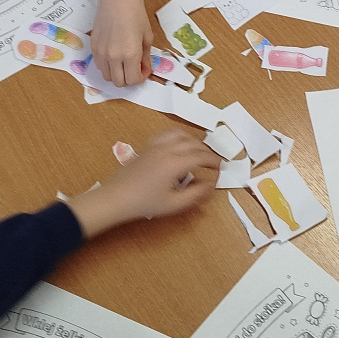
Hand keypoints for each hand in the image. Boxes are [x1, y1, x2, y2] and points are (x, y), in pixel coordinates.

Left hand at [67, 129, 218, 237]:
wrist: (116, 197)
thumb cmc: (145, 203)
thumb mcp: (174, 204)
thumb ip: (196, 193)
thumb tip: (211, 184)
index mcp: (175, 163)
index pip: (201, 157)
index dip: (214, 161)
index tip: (222, 167)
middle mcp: (167, 149)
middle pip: (193, 143)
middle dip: (206, 151)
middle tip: (213, 162)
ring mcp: (155, 145)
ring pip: (180, 134)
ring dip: (193, 141)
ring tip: (199, 152)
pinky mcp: (147, 146)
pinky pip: (167, 133)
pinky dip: (178, 136)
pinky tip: (179, 145)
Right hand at [91, 0, 153, 87]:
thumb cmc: (136, 15)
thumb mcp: (147, 37)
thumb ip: (146, 57)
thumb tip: (145, 69)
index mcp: (130, 54)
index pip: (133, 80)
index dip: (140, 78)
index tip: (143, 69)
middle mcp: (114, 57)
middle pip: (118, 82)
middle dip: (128, 79)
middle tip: (134, 68)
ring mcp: (101, 53)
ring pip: (107, 77)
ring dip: (116, 74)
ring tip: (123, 62)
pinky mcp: (93, 48)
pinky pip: (99, 66)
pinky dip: (107, 66)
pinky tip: (114, 55)